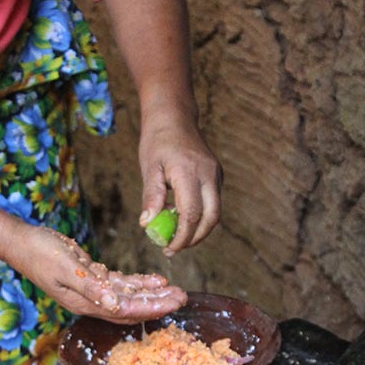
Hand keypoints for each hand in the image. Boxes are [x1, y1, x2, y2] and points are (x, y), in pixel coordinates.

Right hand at [15, 226, 187, 322]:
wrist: (20, 242)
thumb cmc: (39, 254)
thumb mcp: (65, 269)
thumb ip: (90, 288)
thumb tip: (114, 305)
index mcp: (85, 303)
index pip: (126, 311)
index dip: (151, 308)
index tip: (173, 304)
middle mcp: (91, 302)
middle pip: (132, 307)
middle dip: (158, 304)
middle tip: (184, 298)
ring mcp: (91, 291)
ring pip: (129, 296)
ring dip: (152, 294)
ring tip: (176, 291)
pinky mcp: (91, 277)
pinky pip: (120, 284)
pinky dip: (138, 283)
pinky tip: (155, 280)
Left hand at [138, 113, 221, 255]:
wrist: (174, 117)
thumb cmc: (157, 142)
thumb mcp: (149, 168)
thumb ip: (151, 196)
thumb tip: (148, 225)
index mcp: (189, 172)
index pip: (191, 214)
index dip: (182, 237)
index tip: (167, 248)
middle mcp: (209, 174)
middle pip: (211, 218)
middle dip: (194, 238)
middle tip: (174, 248)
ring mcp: (216, 175)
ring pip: (214, 212)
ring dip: (198, 229)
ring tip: (176, 235)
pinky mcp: (217, 175)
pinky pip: (212, 202)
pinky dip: (199, 215)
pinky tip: (180, 216)